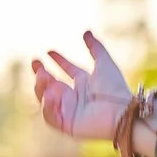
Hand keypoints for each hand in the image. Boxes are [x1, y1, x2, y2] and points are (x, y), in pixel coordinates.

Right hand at [32, 30, 153, 156]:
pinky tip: (50, 93)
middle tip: (35, 62)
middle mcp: (76, 97)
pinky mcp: (68, 125)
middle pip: (52, 85)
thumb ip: (95, 47)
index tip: (49, 51)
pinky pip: (50, 117)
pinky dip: (47, 105)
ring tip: (42, 74)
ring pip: (47, 100)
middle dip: (41, 74)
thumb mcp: (104, 63)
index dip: (58, 61)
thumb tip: (86, 32)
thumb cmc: (116, 88)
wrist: (121, 111)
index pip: (67, 71)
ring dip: (41, 87)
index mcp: (85, 84)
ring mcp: (70, 111)